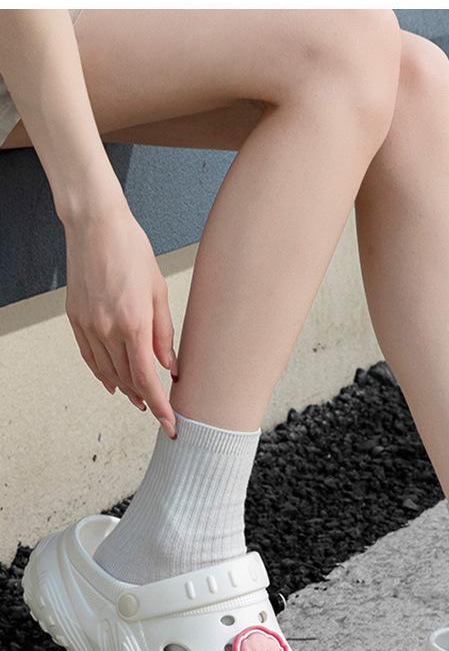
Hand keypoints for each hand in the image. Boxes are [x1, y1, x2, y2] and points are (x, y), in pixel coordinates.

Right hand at [64, 202, 177, 437]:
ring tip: (140, 401)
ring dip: (125, 390)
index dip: (160, 407)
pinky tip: (113, 383)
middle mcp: (107, 329)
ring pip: (106, 372)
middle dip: (145, 400)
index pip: (146, 379)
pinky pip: (89, 357)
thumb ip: (164, 334)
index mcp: (133, 324)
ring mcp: (88, 325)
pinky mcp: (76, 319)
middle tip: (160, 413)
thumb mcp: (159, 292)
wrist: (96, 226)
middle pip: (127, 380)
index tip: (170, 424)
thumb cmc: (132, 251)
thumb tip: (169, 366)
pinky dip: (102, 374)